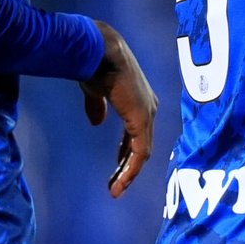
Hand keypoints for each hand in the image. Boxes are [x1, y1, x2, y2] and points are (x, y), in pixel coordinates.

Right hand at [80, 21, 158, 197]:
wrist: (99, 54)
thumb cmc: (96, 66)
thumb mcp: (96, 91)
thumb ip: (97, 107)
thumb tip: (97, 122)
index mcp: (139, 99)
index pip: (137, 133)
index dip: (125, 152)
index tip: (115, 168)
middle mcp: (149, 108)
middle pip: (141, 145)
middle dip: (127, 166)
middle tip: (115, 185)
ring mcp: (148, 114)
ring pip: (142, 153)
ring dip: (128, 173)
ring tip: (115, 189)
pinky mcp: (142, 121)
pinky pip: (140, 153)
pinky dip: (130, 169)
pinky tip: (119, 182)